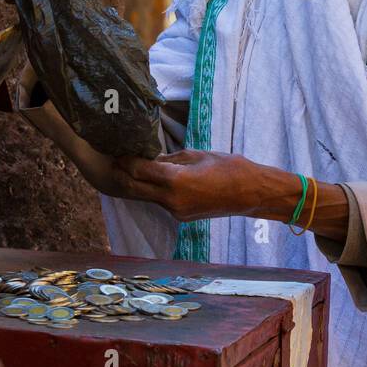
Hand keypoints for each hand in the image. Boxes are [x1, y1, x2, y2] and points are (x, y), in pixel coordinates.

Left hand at [108, 149, 255, 221]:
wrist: (250, 193)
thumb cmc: (229, 168)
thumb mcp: (197, 155)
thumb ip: (171, 158)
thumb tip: (151, 157)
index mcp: (175, 181)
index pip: (139, 170)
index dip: (125, 160)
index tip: (118, 150)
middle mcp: (171, 200)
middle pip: (133, 188)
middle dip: (122, 174)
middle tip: (115, 159)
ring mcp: (176, 211)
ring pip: (146, 196)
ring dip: (137, 182)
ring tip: (133, 165)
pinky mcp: (181, 216)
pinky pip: (160, 201)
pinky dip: (154, 189)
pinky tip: (155, 178)